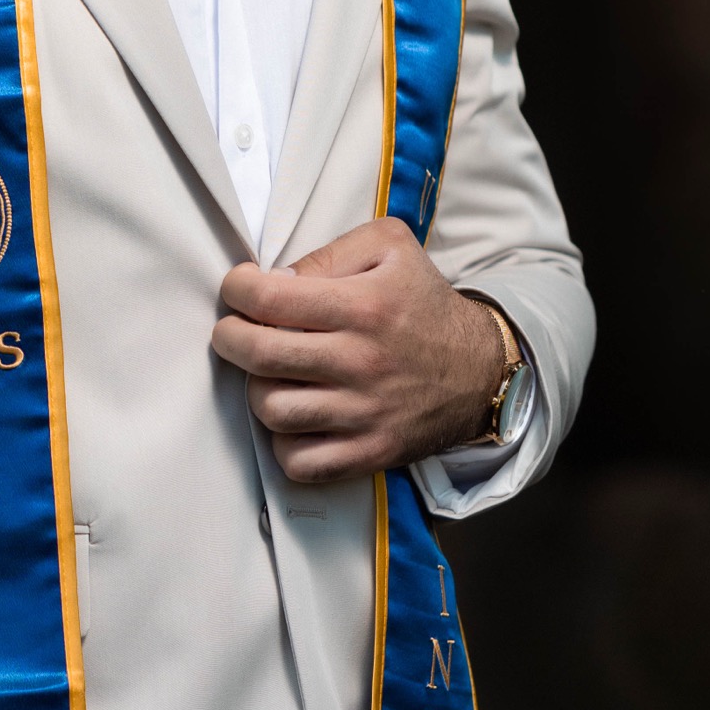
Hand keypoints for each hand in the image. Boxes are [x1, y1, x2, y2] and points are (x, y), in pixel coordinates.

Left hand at [211, 219, 505, 483]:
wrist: (479, 370)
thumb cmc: (424, 304)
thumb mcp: (391, 248)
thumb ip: (331, 252)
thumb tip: (279, 278)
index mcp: (364, 306)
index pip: (269, 299)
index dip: (237, 289)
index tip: (239, 289)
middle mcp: (361, 361)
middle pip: (259, 355)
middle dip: (229, 338)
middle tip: (233, 331)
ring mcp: (365, 413)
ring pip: (272, 410)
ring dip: (257, 388)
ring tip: (270, 373)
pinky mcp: (370, 452)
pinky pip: (300, 461)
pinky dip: (283, 442)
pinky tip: (293, 417)